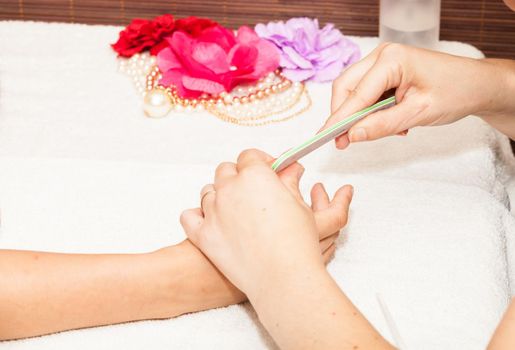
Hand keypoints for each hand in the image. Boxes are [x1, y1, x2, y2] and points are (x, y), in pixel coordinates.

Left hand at [180, 149, 352, 298]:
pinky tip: (209, 221)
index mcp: (256, 176)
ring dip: (220, 195)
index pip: (249, 156)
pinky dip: (197, 216)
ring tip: (235, 211)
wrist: (282, 277)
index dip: (259, 162)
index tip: (267, 170)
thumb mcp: (299, 206)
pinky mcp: (203, 234)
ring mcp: (214, 210)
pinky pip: (189, 216)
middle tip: (253, 192)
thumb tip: (290, 168)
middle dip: (238, 176)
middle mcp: (231, 188)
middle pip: (226, 170)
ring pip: (208, 191)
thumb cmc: (296, 244)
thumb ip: (289, 182)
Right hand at [323, 43, 514, 147]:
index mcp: (391, 59)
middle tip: (344, 142)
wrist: (478, 86)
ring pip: (355, 92)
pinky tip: (393, 122)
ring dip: (361, 115)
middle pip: (347, 88)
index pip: (356, 94)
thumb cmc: (456, 92)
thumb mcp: (418, 114)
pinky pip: (368, 94)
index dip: (339, 119)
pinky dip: (372, 111)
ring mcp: (383, 62)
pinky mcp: (386, 72)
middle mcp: (382, 55)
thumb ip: (383, 125)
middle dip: (344, 116)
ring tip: (387, 130)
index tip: (324, 139)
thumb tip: (352, 136)